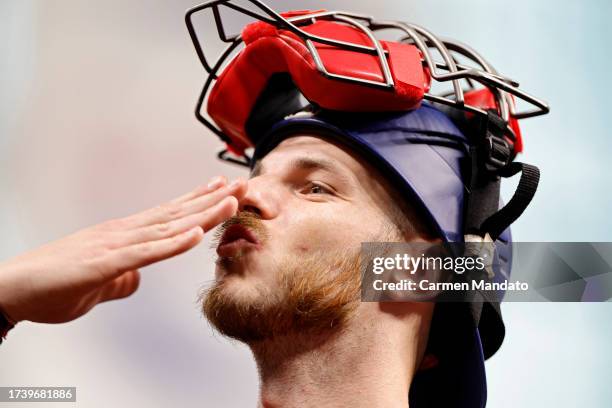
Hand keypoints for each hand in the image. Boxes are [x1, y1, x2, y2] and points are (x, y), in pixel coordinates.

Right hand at [0, 176, 246, 323]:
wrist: (12, 290)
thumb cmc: (53, 284)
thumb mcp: (100, 283)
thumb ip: (122, 278)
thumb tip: (138, 279)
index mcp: (125, 236)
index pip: (170, 215)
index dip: (199, 202)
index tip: (224, 190)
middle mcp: (125, 233)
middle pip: (177, 214)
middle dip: (212, 200)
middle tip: (243, 185)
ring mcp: (115, 245)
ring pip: (167, 226)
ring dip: (202, 214)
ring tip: (231, 200)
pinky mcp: (103, 263)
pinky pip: (145, 253)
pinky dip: (172, 243)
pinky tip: (195, 234)